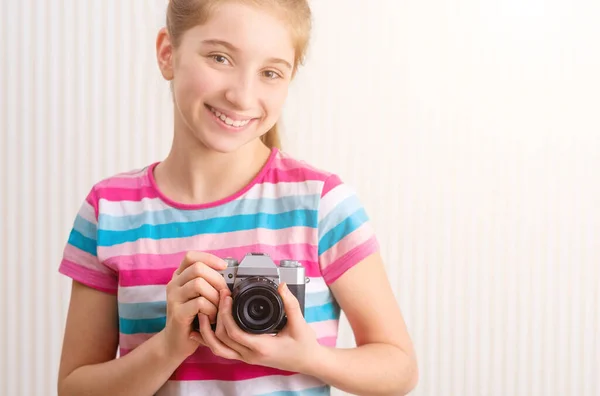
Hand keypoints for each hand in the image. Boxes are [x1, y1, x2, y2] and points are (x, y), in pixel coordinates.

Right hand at [162, 251, 228, 360]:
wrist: (176, 343)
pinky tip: (212, 318)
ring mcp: (174, 299)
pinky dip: (211, 309)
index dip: (209, 258)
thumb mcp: (200, 297)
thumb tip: (230, 274)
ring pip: (198, 283)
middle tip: (224, 294)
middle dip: (217, 279)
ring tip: (218, 309)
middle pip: (198, 268)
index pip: (191, 256)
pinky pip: (199, 302)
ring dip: (215, 296)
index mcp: (179, 278)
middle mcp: (174, 285)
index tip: (224, 266)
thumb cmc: (194, 318)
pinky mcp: (177, 314)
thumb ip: (209, 284)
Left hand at [198, 282, 321, 372]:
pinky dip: (210, 340)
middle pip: (221, 339)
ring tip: (203, 312)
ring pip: (217, 348)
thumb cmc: (305, 346)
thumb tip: (282, 286)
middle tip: (218, 297)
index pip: (233, 332)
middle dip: (215, 316)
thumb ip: (290, 303)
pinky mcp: (246, 356)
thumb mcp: (300, 324)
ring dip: (207, 332)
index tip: (226, 296)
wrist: (309, 361)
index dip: (225, 313)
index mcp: (262, 347)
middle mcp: (251, 355)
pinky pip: (223, 350)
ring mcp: (247, 357)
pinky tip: (202, 330)